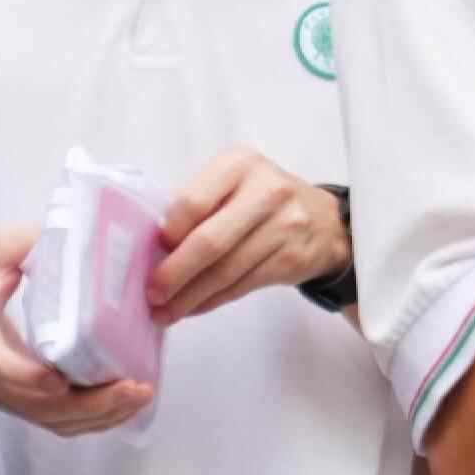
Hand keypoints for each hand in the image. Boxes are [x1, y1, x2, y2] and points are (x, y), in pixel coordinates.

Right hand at [0, 226, 153, 437]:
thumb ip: (28, 243)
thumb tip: (80, 236)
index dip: (27, 376)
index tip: (60, 380)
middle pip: (37, 405)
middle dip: (89, 403)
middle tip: (132, 387)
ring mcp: (5, 395)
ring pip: (52, 420)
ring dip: (100, 415)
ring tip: (140, 394)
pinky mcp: (22, 403)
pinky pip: (59, 422)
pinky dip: (95, 419)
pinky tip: (125, 403)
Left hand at [151, 149, 344, 318]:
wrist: (325, 222)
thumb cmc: (263, 200)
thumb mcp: (233, 182)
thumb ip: (198, 202)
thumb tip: (151, 243)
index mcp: (240, 164)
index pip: (193, 201)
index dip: (168, 232)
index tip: (149, 252)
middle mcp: (266, 191)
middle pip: (210, 241)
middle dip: (175, 273)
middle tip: (152, 293)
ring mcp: (284, 226)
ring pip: (225, 271)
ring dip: (190, 296)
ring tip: (165, 311)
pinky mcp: (290, 259)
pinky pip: (241, 286)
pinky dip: (212, 300)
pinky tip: (193, 306)